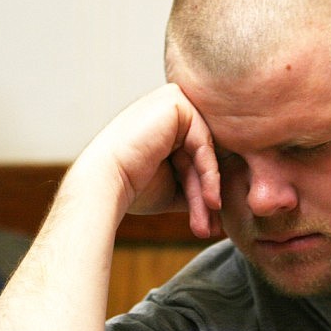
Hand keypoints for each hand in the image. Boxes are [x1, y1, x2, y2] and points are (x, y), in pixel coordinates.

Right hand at [75, 83, 221, 237]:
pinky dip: (209, 174)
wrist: (104, 183)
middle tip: (210, 228)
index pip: (195, 157)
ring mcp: (172, 101)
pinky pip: (204, 143)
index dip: (204, 192)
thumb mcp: (174, 185)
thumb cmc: (131, 187)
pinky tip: (210, 201)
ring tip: (209, 224)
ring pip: (205, 152)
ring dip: (208, 192)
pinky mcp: (176, 103)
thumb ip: (199, 181)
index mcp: (164, 124)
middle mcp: (168, 109)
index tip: (210, 224)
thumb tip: (227, 199)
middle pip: (201, 155)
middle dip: (206, 196)